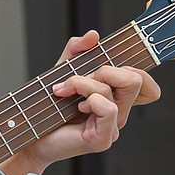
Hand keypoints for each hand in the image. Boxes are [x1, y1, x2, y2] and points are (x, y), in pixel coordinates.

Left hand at [0, 30, 160, 174]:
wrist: (30, 135)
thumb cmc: (47, 108)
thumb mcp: (62, 70)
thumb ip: (76, 50)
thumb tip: (93, 35)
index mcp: (115, 97)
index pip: (144, 81)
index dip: (134, 66)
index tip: (104, 63)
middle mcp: (118, 112)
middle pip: (136, 79)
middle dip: (104, 70)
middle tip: (77, 80)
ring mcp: (112, 127)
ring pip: (114, 90)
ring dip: (84, 83)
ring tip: (64, 92)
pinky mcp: (102, 139)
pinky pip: (108, 108)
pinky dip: (89, 100)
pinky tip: (75, 108)